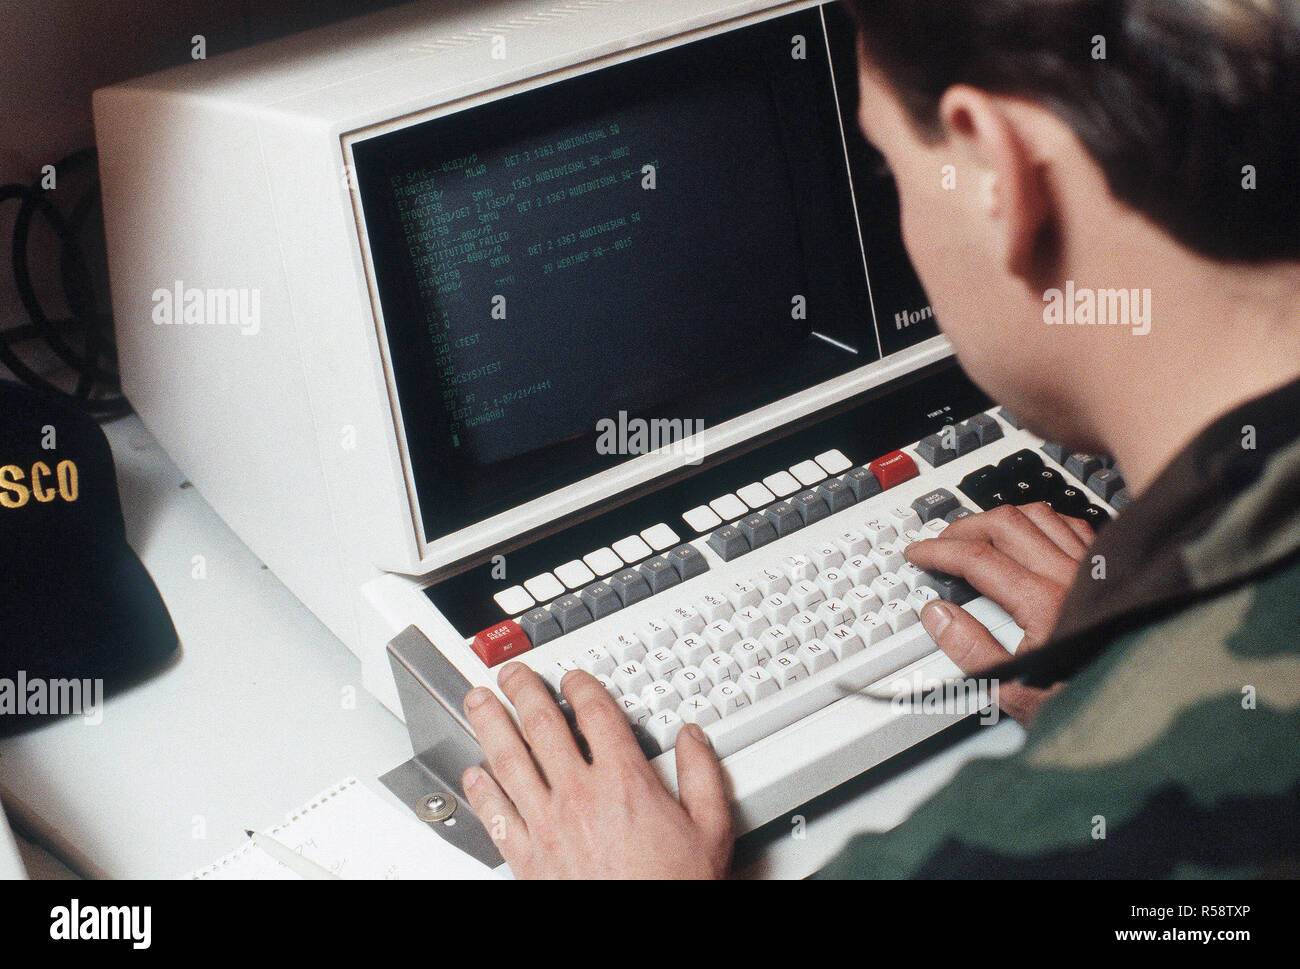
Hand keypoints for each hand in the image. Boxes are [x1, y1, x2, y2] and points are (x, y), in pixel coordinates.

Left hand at [460, 661, 732, 878]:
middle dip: (523, 692)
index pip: (595, 716)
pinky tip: (473, 774)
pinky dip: (481, 791)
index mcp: (624, 783)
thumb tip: (694, 739)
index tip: (573, 680)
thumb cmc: (673, 889)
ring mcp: (548, 827)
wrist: (647, 943)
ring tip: (479, 702)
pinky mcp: (528, 858)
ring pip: (509, 762)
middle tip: (512, 675)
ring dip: (490, 725)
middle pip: (542, 727)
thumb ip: (702, 776)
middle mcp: (580, 797)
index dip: (581, 688)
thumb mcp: (710, 830)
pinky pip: (497, 815)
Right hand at [903, 502, 1094, 725]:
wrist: (1143, 709)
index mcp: (1042, 603)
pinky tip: (1030, 531)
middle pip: (1004, 525)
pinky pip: (1071, 524)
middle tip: (941, 541)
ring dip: (1000, 518)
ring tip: (978, 531)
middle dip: (963, 527)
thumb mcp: (1016, 691)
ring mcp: (1091, 569)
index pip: (977, 559)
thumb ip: (971, 651)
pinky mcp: (1107, 570)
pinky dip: (1041, 520)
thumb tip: (938, 616)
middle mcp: (1068, 576)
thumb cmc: (1085, 700)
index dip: (939, 551)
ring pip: (1038, 515)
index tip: (920, 554)